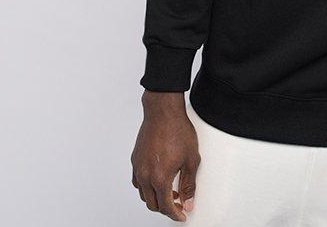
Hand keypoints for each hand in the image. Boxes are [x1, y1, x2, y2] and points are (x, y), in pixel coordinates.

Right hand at [131, 91, 200, 221]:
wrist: (163, 112)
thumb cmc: (177, 131)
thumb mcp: (191, 160)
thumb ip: (189, 184)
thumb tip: (188, 202)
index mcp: (159, 178)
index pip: (166, 206)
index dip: (175, 214)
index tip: (182, 215)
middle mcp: (145, 175)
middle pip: (152, 203)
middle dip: (166, 208)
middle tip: (179, 204)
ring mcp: (138, 167)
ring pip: (143, 194)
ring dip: (155, 197)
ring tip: (170, 191)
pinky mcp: (135, 159)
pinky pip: (137, 181)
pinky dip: (146, 186)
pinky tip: (158, 180)